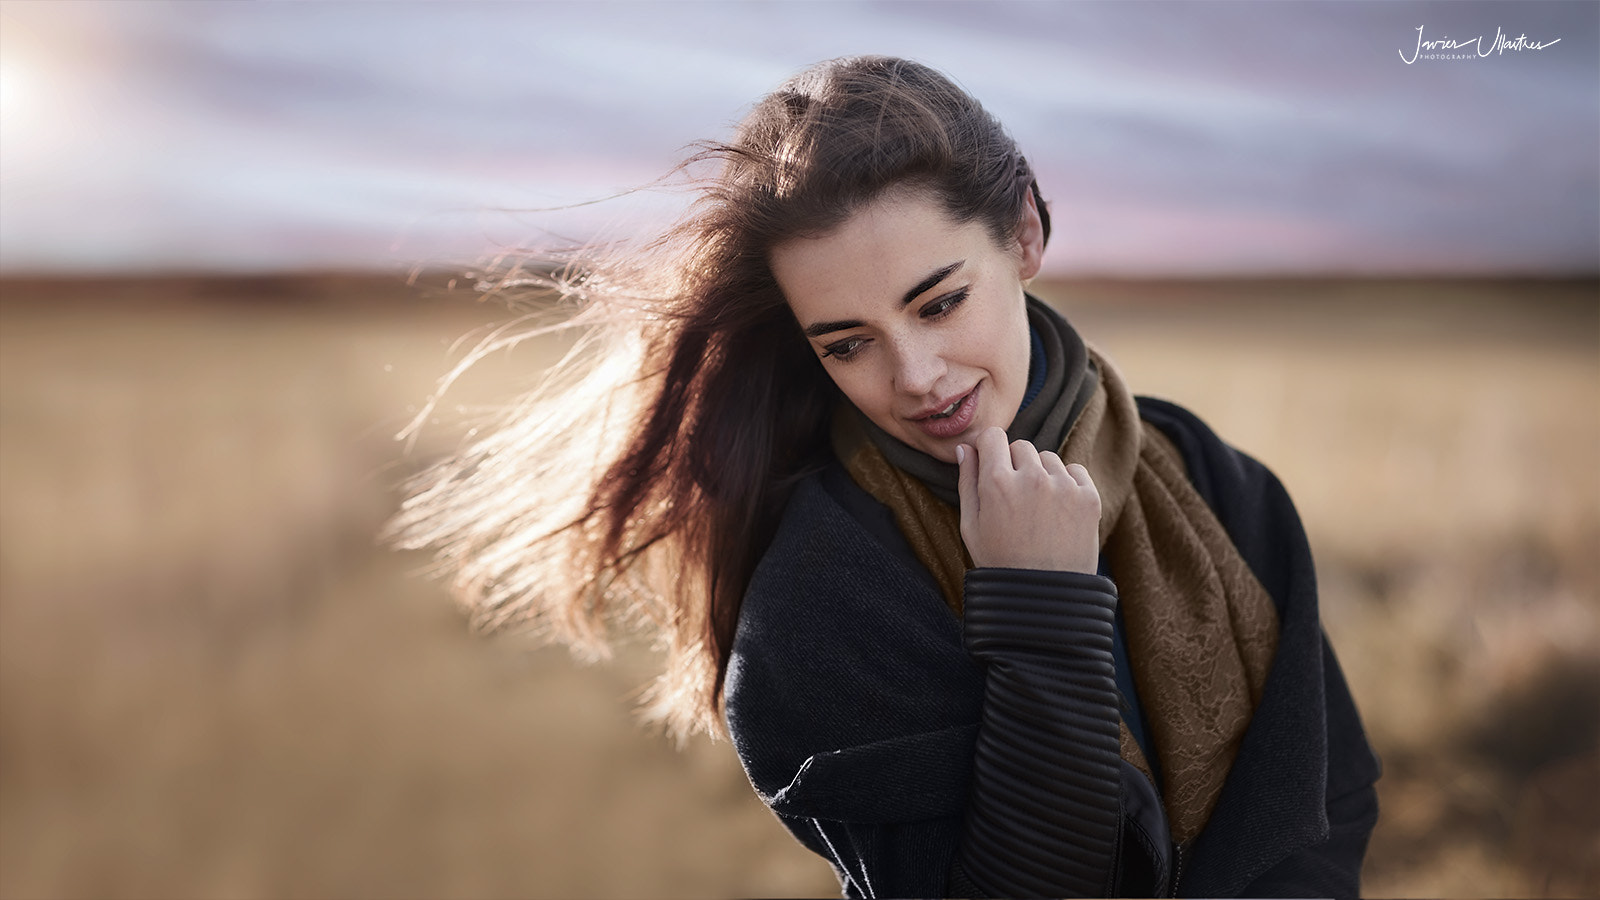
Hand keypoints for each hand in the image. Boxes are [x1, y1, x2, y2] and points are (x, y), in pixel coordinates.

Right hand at [955, 426, 1100, 573]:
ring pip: (1048, 458)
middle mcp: (1032, 478)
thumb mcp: (971, 526)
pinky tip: (1057, 510)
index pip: (993, 437)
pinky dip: (1066, 483)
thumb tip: (965, 448)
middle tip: (1014, 497)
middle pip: (1021, 446)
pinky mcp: (1089, 497)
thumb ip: (966, 482)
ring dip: (1041, 474)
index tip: (992, 463)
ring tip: (1037, 509)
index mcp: (997, 483)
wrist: (1044, 597)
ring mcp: (1064, 486)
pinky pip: (1074, 470)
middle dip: (1014, 464)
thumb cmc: (1000, 563)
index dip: (989, 449)